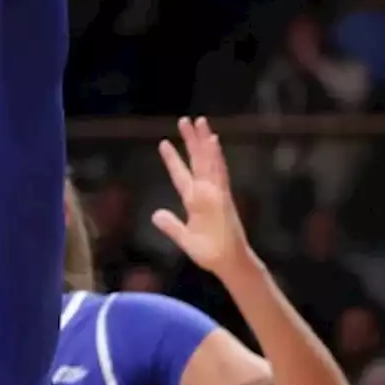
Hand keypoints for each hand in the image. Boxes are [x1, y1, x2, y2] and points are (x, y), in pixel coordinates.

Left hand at [153, 117, 253, 278]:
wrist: (229, 264)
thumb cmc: (210, 253)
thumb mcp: (184, 239)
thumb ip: (171, 226)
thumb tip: (156, 214)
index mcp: (194, 201)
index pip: (181, 175)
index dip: (172, 160)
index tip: (163, 143)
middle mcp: (205, 193)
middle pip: (197, 161)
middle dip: (191, 141)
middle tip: (184, 120)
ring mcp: (216, 193)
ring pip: (209, 162)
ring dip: (204, 142)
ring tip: (200, 123)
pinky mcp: (224, 198)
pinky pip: (219, 174)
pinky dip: (216, 158)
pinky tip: (213, 143)